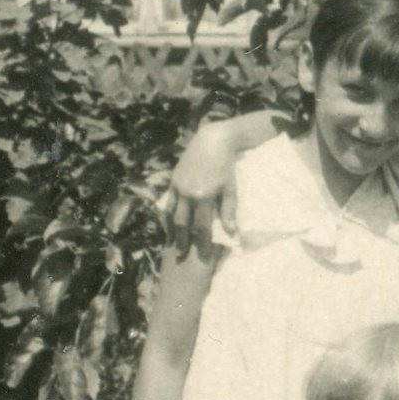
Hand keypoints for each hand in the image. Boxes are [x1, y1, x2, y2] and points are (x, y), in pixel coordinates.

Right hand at [167, 123, 239, 258]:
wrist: (212, 142)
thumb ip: (228, 211)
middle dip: (182, 241)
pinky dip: (167, 214)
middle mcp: (187, 193)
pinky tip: (168, 223)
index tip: (203, 257)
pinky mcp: (173, 180)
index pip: (202, 227)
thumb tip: (231, 233)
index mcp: (204, 197)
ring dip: (171, 230)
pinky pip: (167, 202)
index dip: (202, 243)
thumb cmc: (226, 166)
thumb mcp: (231, 189)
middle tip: (181, 256)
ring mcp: (178, 186)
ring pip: (172, 214)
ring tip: (172, 243)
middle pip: (183, 224)